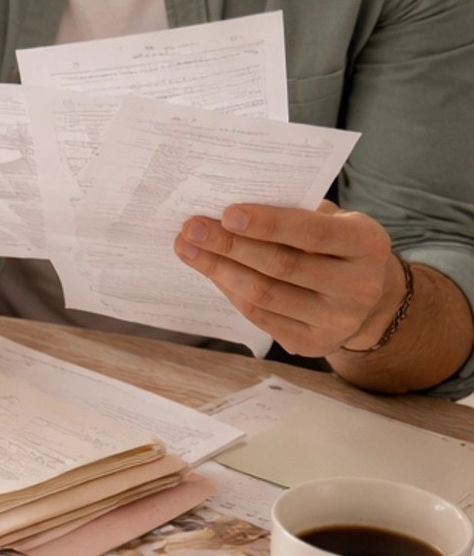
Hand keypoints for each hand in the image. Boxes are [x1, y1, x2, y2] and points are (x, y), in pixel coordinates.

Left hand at [174, 202, 400, 355]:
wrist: (368, 297)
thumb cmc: (338, 246)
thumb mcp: (335, 221)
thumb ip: (298, 214)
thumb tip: (231, 212)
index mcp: (367, 245)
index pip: (313, 233)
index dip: (268, 224)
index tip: (226, 213)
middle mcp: (359, 287)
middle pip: (281, 266)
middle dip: (230, 246)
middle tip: (191, 229)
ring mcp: (337, 321)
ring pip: (265, 294)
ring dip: (219, 270)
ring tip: (188, 249)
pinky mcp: (312, 344)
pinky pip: (260, 316)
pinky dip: (230, 291)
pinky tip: (211, 272)